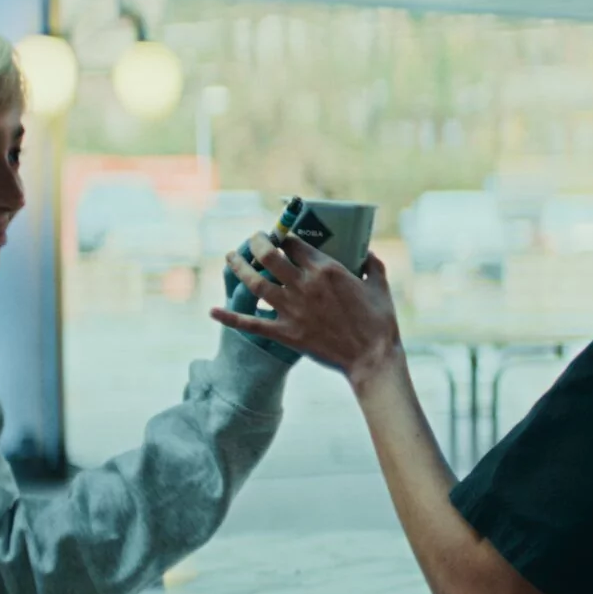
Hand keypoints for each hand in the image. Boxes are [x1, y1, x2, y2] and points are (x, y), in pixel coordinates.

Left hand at [211, 233, 402, 383]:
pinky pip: (252, 323)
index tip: (278, 236)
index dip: (282, 236)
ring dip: (239, 268)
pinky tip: (213, 311)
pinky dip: (230, 318)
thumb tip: (367, 253)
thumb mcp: (379, 285)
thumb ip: (372, 265)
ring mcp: (292, 309)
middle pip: (269, 256)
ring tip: (230, 258)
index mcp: (326, 269)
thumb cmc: (379, 322)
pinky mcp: (286, 333)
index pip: (294, 243)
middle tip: (251, 240)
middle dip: (256, 243)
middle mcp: (304, 285)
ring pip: (255, 283)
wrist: (372, 358)